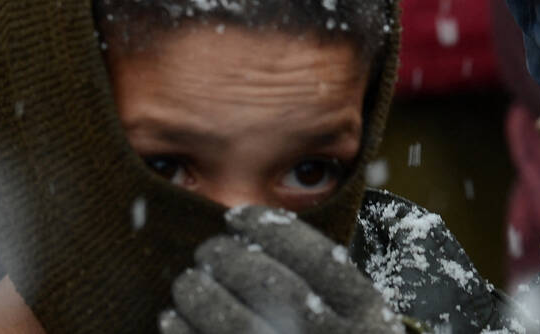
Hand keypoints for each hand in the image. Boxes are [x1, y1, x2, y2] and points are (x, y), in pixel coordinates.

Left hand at [159, 206, 405, 333]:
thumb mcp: (358, 319)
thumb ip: (326, 285)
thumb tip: (254, 235)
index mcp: (367, 314)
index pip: (318, 256)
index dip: (272, 228)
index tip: (238, 216)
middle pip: (272, 285)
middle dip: (228, 259)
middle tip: (208, 250)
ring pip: (235, 323)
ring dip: (199, 295)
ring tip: (187, 281)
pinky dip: (183, 332)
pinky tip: (172, 317)